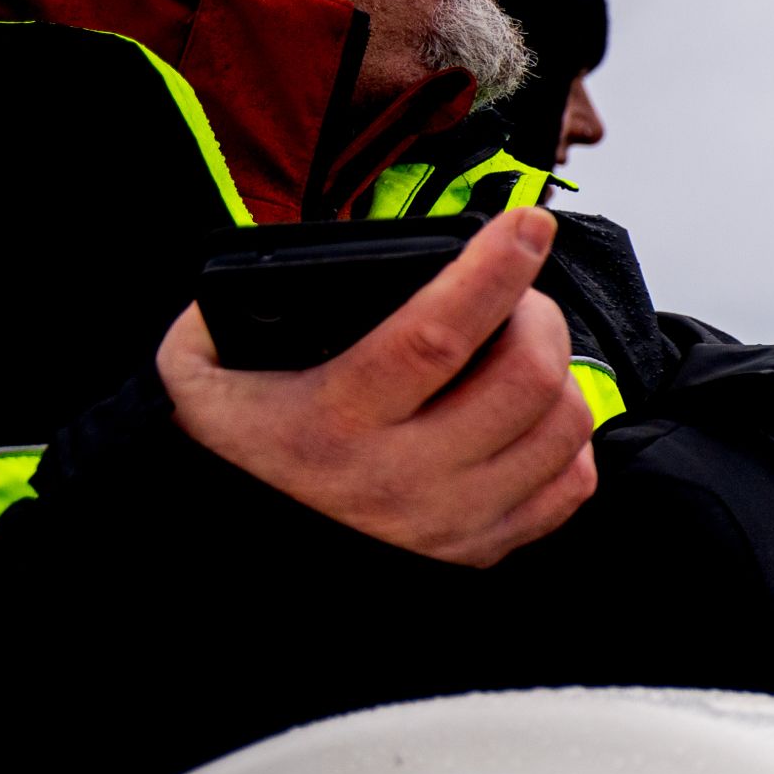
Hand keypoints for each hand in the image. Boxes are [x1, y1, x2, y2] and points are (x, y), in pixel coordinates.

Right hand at [159, 202, 600, 567]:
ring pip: (563, 428)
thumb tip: (327, 256)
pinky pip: (571, 484)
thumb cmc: (232, 435)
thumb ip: (244, 301)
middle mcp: (400, 479)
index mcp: (332, 421)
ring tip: (523, 350)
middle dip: (538, 315)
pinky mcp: (483, 549)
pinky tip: (532, 413)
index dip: (493, 271)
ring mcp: (451, 522)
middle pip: (525, 379)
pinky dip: (566, 437)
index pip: (436, 335)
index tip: (528, 224)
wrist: (236, 544)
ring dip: (560, 372)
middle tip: (518, 296)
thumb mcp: (201, 359)